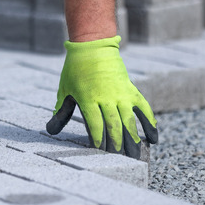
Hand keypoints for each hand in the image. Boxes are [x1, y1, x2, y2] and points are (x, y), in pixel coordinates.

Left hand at [46, 36, 157, 157]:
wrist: (93, 46)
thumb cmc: (75, 69)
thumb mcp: (65, 89)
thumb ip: (61, 111)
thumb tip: (50, 130)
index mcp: (88, 98)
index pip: (95, 123)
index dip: (98, 138)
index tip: (99, 150)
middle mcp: (106, 97)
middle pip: (113, 124)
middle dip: (117, 143)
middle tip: (119, 158)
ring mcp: (121, 94)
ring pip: (129, 119)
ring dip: (133, 138)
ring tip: (136, 154)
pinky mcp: (131, 90)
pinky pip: (143, 108)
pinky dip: (150, 123)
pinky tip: (154, 138)